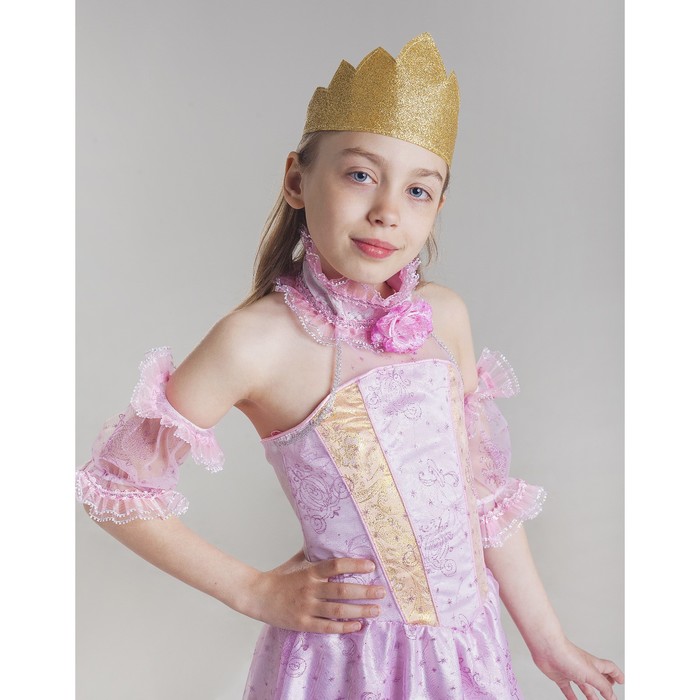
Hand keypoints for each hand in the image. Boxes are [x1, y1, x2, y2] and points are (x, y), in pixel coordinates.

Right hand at [246, 549, 385, 633]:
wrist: (257, 596)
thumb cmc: (280, 577)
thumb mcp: (296, 561)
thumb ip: (313, 553)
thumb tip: (327, 538)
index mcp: (310, 571)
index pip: (336, 565)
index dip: (355, 564)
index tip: (371, 565)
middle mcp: (310, 589)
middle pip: (342, 589)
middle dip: (365, 591)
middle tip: (382, 592)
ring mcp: (306, 608)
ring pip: (338, 610)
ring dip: (360, 610)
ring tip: (376, 610)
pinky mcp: (302, 623)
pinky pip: (327, 627)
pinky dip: (344, 627)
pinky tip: (358, 625)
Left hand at [533, 637, 623, 699]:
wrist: (547, 648)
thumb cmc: (568, 655)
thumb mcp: (591, 674)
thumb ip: (603, 686)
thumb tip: (613, 696)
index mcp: (593, 664)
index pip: (609, 668)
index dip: (616, 674)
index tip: (621, 681)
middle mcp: (583, 667)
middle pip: (597, 679)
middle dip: (604, 688)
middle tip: (609, 696)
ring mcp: (571, 672)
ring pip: (584, 686)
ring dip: (590, 696)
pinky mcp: (559, 676)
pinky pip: (567, 689)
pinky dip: (571, 697)